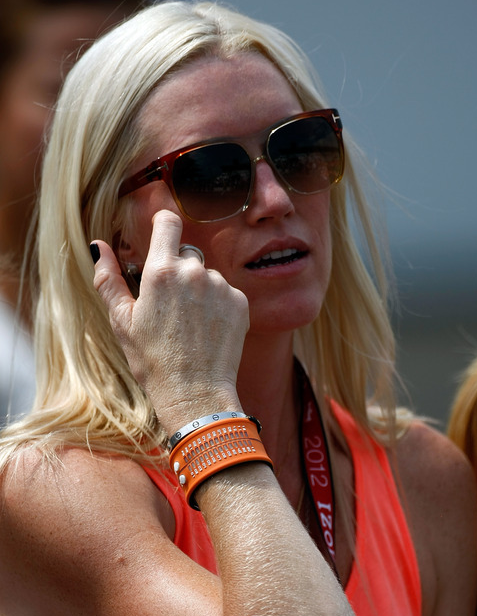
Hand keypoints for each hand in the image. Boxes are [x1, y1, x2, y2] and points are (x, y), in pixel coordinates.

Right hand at [92, 210, 248, 428]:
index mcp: (161, 271)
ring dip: (199, 291)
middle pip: (186, 254)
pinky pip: (226, 293)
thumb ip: (109, 279)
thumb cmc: (153, 361)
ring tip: (190, 326)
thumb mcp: (122, 321)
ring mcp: (221, 286)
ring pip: (207, 276)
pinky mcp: (240, 302)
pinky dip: (218, 306)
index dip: (163, 224)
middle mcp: (194, 272)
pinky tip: (207, 331)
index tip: (161, 235)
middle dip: (177, 271)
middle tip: (170, 308)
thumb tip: (98, 246)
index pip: (167, 221)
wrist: (195, 393)